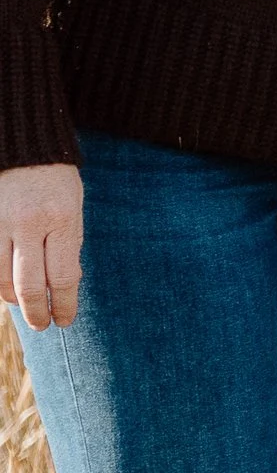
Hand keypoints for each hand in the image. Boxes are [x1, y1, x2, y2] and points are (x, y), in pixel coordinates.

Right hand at [0, 163, 82, 330]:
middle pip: (29, 284)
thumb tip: (65, 285)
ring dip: (13, 300)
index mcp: (61, 221)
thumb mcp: (73, 210)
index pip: (62, 278)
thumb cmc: (56, 180)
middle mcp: (29, 224)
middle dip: (37, 311)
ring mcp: (1, 223)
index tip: (65, 320)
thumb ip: (67, 245)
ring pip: (1, 278)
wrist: (25, 147)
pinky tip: (5, 289)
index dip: (63, 305)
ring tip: (24, 309)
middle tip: (43, 326)